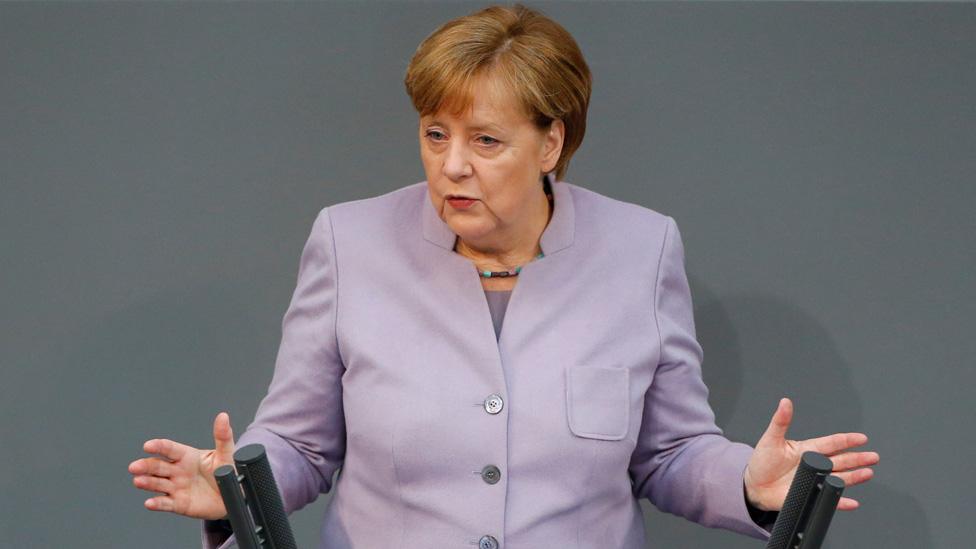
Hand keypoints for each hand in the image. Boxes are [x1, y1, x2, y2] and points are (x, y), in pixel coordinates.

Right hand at [128, 412, 235, 519]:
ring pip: (157, 484)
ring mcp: (177, 487)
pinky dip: (157, 503)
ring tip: (138, 481)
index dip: (159, 446)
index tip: (148, 445)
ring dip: (147, 482)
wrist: (235, 495)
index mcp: (187, 456)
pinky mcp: (179, 503)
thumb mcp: (226, 454)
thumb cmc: (228, 471)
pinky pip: (166, 503)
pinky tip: (149, 503)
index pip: (170, 449)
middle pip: (158, 466)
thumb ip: (223, 436)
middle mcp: (178, 471)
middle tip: (135, 466)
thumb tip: (223, 416)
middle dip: (145, 466)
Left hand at [743, 398, 878, 511]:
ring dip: (854, 477)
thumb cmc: (762, 462)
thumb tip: (785, 402)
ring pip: (839, 478)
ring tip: (868, 473)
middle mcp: (814, 466)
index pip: (830, 443)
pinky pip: (828, 499)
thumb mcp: (770, 439)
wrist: (754, 485)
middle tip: (873, 456)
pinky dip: (840, 501)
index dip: (846, 440)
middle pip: (841, 460)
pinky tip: (852, 502)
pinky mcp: (809, 495)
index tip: (862, 438)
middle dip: (857, 458)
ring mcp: (814, 481)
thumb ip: (780, 421)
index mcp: (807, 450)